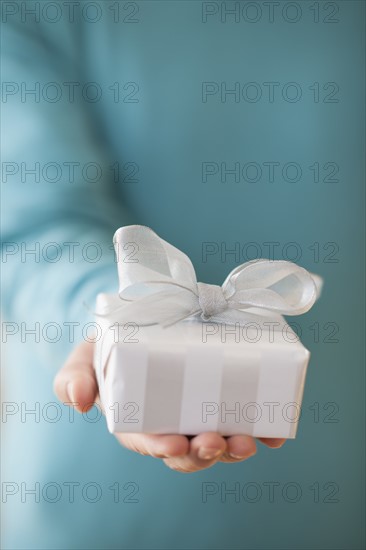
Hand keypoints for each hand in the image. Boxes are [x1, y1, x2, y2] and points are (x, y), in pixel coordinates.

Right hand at [54, 341, 284, 472]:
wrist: (146, 318)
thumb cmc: (113, 344)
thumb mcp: (87, 354)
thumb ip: (75, 375)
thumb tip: (79, 400)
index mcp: (138, 419)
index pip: (149, 441)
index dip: (161, 447)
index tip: (173, 444)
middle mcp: (173, 421)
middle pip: (189, 449)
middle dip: (203, 452)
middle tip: (214, 441)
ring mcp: (202, 411)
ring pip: (220, 440)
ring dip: (234, 447)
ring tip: (247, 440)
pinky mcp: (226, 396)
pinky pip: (247, 419)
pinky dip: (264, 429)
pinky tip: (277, 431)